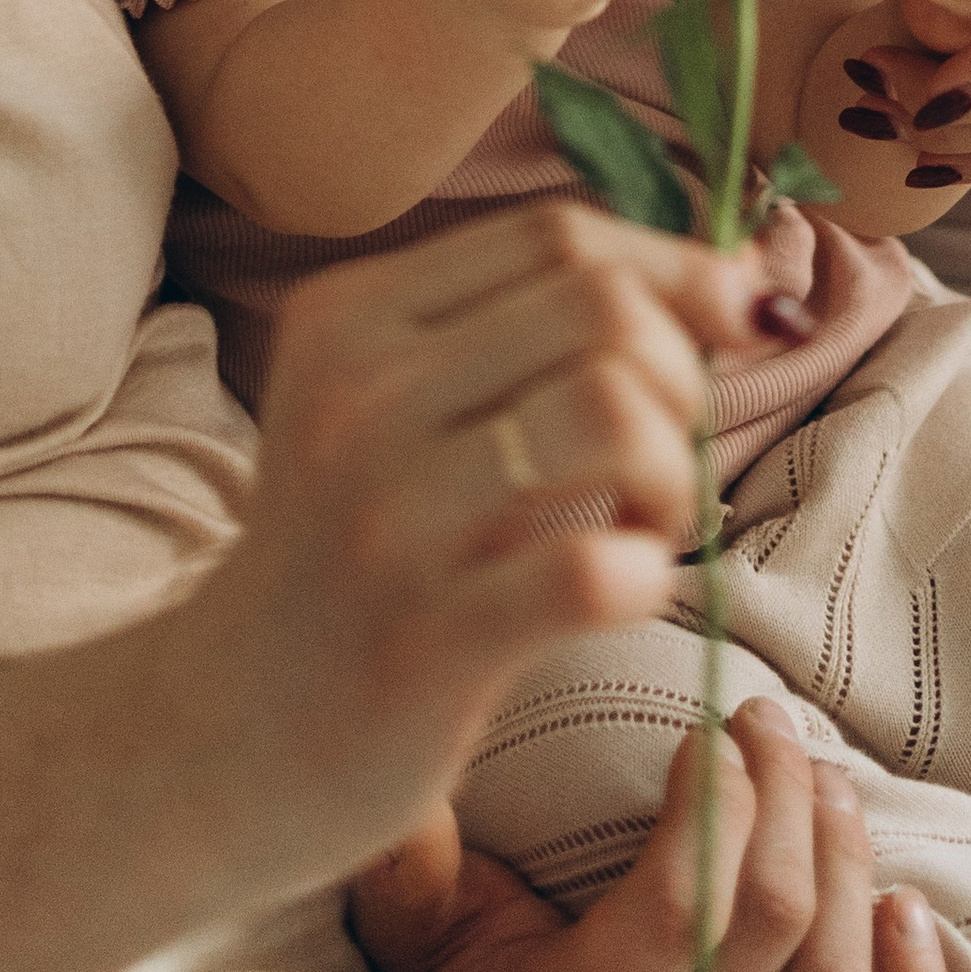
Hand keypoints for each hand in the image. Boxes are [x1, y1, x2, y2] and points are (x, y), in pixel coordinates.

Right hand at [187, 204, 784, 881]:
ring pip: (613, 410)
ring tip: (642, 525)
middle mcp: (357, 395)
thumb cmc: (354, 560)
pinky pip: (594, 568)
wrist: (221, 736)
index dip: (673, 272)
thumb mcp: (398, 410)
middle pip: (600, 306)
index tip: (720, 336)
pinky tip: (620, 590)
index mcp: (351, 317)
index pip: (558, 235)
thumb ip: (540, 331)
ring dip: (671, 472)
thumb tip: (749, 273)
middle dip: (680, 376)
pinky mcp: (420, 639)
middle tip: (658, 461)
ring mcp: (384, 518)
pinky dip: (647, 572)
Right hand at [350, 699, 951, 971]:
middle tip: (768, 721)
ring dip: (848, 861)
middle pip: (769, 920)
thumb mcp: (431, 937)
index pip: (680, 903)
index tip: (705, 728)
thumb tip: (398, 770)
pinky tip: (904, 907)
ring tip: (828, 780)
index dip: (714, 800)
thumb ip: (413, 865)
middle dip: (784, 792)